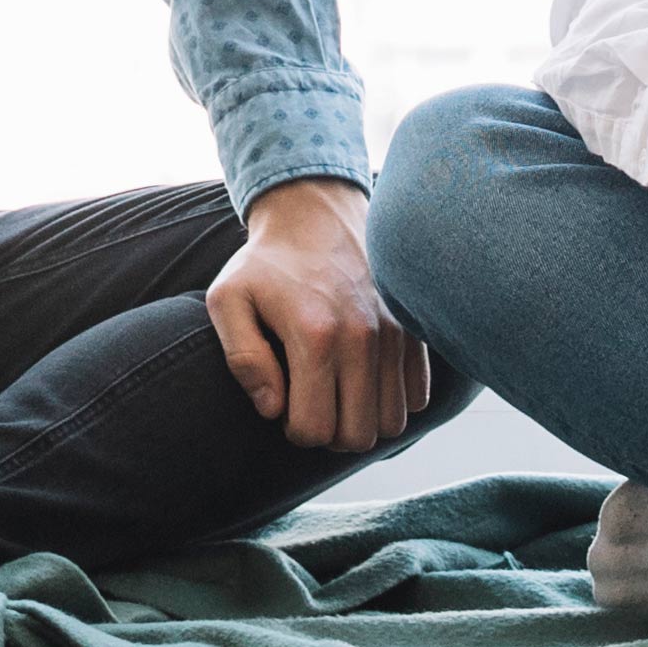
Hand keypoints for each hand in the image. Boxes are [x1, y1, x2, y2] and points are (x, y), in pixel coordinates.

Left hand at [206, 181, 429, 452]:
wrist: (316, 210)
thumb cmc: (265, 263)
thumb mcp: (228, 300)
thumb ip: (243, 359)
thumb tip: (272, 409)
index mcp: (315, 335)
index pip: (314, 430)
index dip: (295, 430)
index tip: (286, 405)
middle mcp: (363, 337)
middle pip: (357, 436)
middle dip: (330, 432)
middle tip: (313, 403)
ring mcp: (395, 332)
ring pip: (393, 422)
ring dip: (364, 419)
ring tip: (339, 393)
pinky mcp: (414, 328)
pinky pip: (419, 396)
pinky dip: (394, 398)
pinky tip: (366, 379)